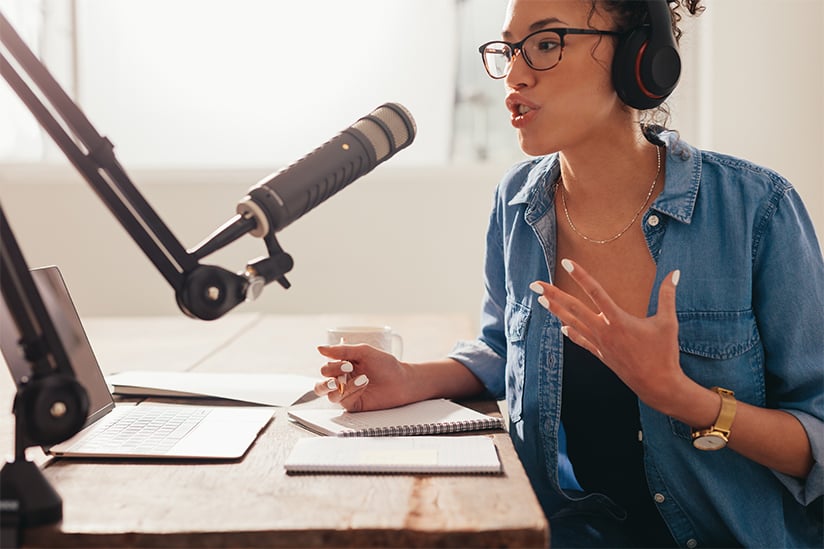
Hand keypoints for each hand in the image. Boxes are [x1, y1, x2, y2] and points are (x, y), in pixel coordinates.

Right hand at [313, 344, 410, 411]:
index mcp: (342, 366)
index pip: (325, 369)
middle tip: (344, 372)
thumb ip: (342, 350)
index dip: (332, 366)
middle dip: (330, 378)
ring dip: (344, 387)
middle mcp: (342, 381)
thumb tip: (320, 348)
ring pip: (330, 395)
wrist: (401, 380)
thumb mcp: (364, 351)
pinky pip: (343, 401)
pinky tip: (364, 385)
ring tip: (362, 379)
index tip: (348, 363)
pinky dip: (352, 392)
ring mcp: (347, 394)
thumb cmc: (385, 364)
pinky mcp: (353, 404)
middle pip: (321, 385)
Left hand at [532, 258, 688, 413]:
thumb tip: (675, 273)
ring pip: (573, 323)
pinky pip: (582, 341)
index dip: (581, 276)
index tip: (566, 263)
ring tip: (541, 300)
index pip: (596, 292)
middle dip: (553, 294)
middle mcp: (604, 331)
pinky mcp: (601, 355)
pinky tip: (562, 327)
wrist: (658, 386)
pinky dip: (571, 333)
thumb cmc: (664, 354)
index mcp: (618, 320)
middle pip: (573, 308)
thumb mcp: (668, 322)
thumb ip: (668, 295)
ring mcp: (600, 344)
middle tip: (534, 284)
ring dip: (556, 311)